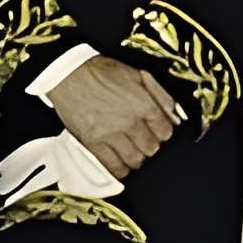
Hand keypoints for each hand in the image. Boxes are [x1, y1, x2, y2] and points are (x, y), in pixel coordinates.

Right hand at [47, 56, 181, 178]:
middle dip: (150, 145)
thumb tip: (175, 117)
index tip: (156, 131)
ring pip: (135, 159)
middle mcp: (130, 122)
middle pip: (151, 148)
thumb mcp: (139, 75)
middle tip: (143, 140)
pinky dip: (120, 170)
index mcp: (144, 105)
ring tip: (132, 151)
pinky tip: (121, 165)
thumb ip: (161, 96)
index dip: (162, 132)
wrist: (67, 73)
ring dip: (136, 158)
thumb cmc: (101, 72)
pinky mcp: (92, 142)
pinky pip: (112, 165)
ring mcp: (110, 134)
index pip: (166, 132)